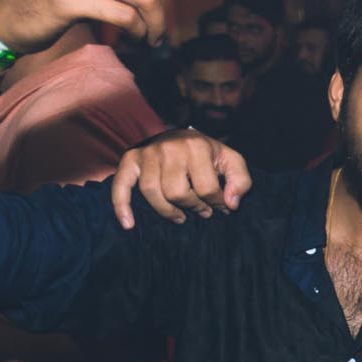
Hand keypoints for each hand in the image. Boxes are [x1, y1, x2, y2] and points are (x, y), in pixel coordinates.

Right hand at [112, 129, 252, 228]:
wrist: (182, 136)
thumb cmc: (209, 155)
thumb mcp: (232, 162)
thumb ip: (241, 182)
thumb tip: (231, 204)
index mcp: (196, 147)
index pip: (206, 188)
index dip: (216, 203)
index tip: (220, 206)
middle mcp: (169, 148)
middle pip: (178, 193)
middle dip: (193, 207)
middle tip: (202, 211)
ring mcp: (147, 153)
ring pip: (152, 192)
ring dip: (167, 211)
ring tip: (181, 217)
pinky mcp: (130, 159)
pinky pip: (121, 185)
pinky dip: (121, 206)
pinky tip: (129, 224)